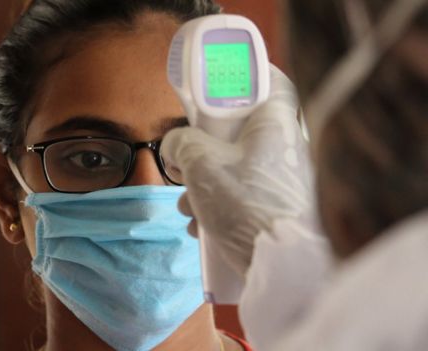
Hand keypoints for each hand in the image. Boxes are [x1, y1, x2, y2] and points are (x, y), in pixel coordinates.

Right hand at [161, 66, 315, 277]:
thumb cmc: (245, 203)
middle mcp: (284, 146)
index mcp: (275, 123)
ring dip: (203, 183)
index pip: (269, 80)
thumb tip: (175, 145)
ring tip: (186, 206)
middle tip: (185, 159)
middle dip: (203, 146)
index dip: (242, 76)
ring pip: (234, 166)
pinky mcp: (276, 207)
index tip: (216, 84)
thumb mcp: (201, 164)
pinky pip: (241, 194)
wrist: (278, 266)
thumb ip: (181, 143)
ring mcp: (282, 179)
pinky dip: (217, 205)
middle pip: (240, 129)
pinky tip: (199, 227)